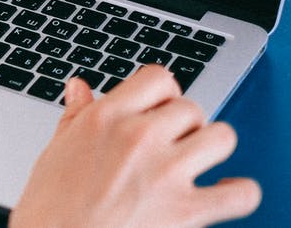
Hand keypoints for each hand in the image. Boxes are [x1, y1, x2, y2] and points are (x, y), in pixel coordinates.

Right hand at [10, 65, 259, 227]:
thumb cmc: (49, 209)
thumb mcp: (55, 152)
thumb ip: (74, 116)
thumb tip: (78, 88)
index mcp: (105, 118)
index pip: (158, 78)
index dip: (163, 94)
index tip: (159, 109)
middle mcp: (139, 138)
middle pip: (192, 108)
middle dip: (185, 125)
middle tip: (171, 146)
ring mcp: (166, 173)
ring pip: (222, 137)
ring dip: (213, 149)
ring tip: (199, 163)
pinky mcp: (187, 212)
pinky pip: (242, 193)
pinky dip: (240, 192)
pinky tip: (225, 192)